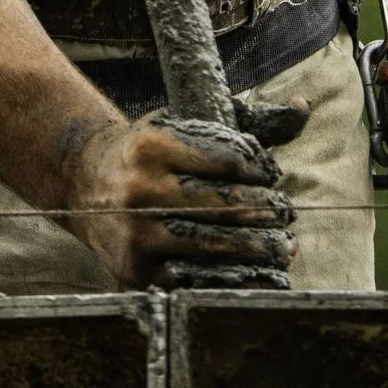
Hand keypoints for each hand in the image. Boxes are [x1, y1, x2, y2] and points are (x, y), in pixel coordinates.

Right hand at [64, 96, 308, 288]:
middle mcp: (142, 188)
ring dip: (255, 251)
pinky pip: (190, 278)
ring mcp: (137, 231)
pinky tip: (253, 277)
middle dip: (264, 215)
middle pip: (222, 207)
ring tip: (282, 249)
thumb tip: (303, 106)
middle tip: (287, 216)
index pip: (225, 162)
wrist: (83, 180)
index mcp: (154, 145)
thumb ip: (244, 121)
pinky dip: (227, 280)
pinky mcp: (135, 267)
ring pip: (211, 246)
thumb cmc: (148, 152)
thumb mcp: (182, 125)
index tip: (275, 179)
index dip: (259, 174)